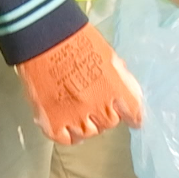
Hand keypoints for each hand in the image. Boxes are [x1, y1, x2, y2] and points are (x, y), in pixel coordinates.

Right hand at [17, 24, 143, 144]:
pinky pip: (66, 139)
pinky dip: (71, 135)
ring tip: (82, 113)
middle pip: (110, 123)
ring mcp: (73, 115)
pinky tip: (70, 126)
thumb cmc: (79, 41)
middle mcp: (96, 105)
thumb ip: (121, 80)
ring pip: (89, 132)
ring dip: (89, 124)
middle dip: (107, 115)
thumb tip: (130, 98)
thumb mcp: (110, 57)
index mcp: (114, 88)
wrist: (44, 38)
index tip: (134, 121)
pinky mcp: (51, 120)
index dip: (134, 118)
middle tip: (98, 105)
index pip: (132, 113)